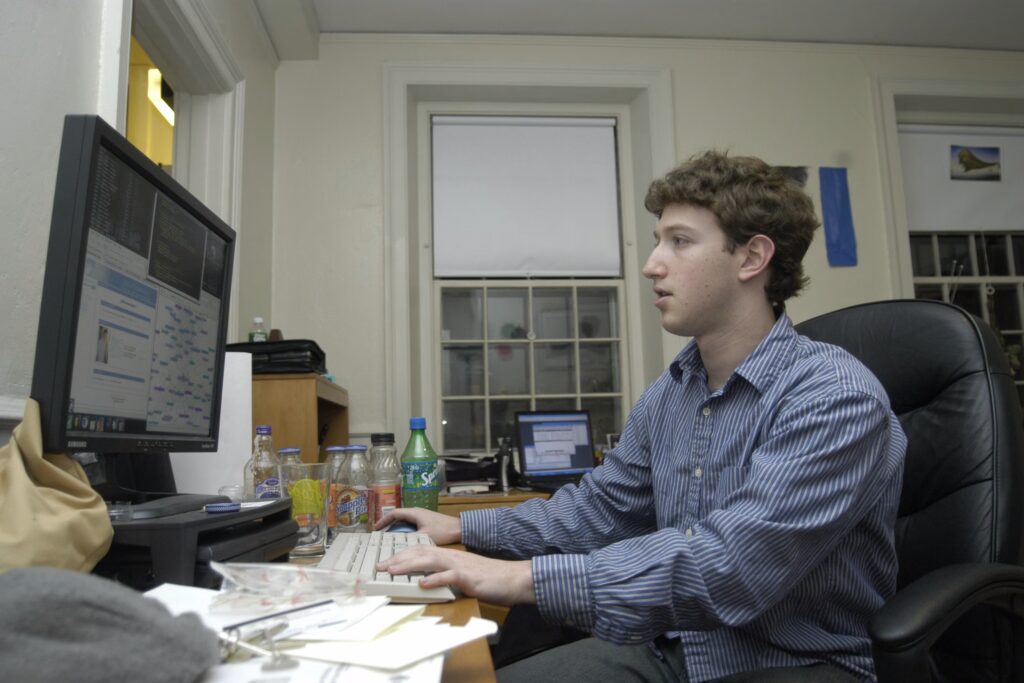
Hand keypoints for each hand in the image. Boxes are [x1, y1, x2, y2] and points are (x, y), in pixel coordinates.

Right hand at [374, 507, 461, 544]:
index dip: (383, 520)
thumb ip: (409, 538)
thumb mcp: (423, 536)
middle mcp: (416, 512)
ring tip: (387, 536)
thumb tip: (396, 544)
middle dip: (387, 523)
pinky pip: (409, 523)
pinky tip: (402, 537)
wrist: (460, 529)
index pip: (394, 513)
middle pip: (397, 515)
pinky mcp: (426, 521)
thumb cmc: (443, 531)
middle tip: (379, 533)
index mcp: (414, 513)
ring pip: (403, 519)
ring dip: (395, 526)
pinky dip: (403, 528)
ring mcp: (421, 516)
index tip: (375, 528)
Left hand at [378, 545, 534, 606]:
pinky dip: (435, 579)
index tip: (384, 563)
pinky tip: (423, 584)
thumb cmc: (488, 578)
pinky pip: (450, 576)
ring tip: (392, 570)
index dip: (401, 556)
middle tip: (379, 566)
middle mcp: (451, 556)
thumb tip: (426, 581)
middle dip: (398, 559)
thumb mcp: (462, 574)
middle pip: (420, 552)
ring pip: (431, 561)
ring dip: (409, 565)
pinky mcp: (469, 576)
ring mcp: (460, 565)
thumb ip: (444, 575)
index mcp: (449, 555)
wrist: (513, 577)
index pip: (420, 551)